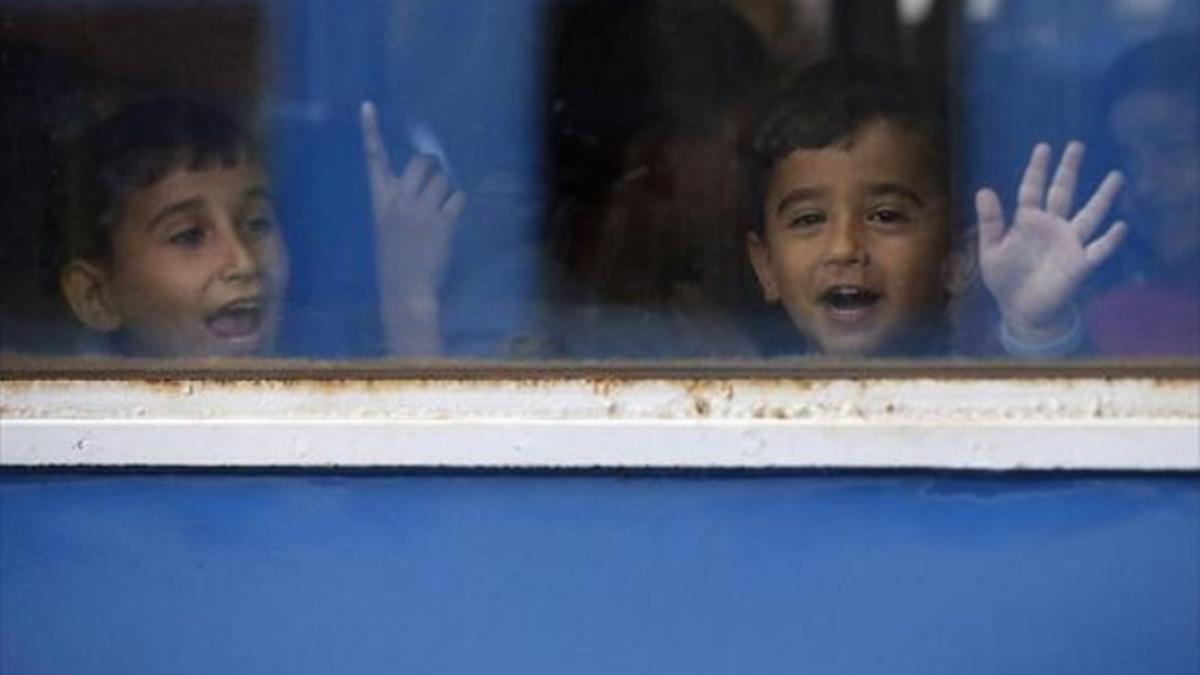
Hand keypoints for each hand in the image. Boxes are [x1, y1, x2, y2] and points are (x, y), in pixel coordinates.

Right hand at [361, 100, 465, 355]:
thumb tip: (426, 178)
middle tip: (437, 184)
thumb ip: (399, 201)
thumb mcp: (385, 226)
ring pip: (445, 178)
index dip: (370, 131)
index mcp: (379, 201)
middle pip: (423, 161)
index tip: (367, 106)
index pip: (373, 159)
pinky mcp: (443, 222)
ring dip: (449, 190)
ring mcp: (421, 211)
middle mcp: (398, 200)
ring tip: (442, 211)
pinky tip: (452, 219)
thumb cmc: (396, 260)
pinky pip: (459, 197)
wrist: (405, 291)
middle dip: (435, 168)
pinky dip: (459, 204)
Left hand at [976, 141, 1125, 341]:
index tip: (1043, 147)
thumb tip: (984, 190)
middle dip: (1069, 170)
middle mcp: (1052, 227)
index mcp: (1027, 222)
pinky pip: (1099, 249)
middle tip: (1076, 145)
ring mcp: (1068, 243)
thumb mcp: (991, 251)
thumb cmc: (1005, 279)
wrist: (1020, 310)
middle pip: (1062, 193)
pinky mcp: (1080, 264)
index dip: (1037, 169)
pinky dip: (1110, 239)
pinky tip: (1121, 225)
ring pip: (1089, 215)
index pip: (1032, 189)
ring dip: (1102, 197)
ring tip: (1115, 176)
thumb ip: (990, 222)